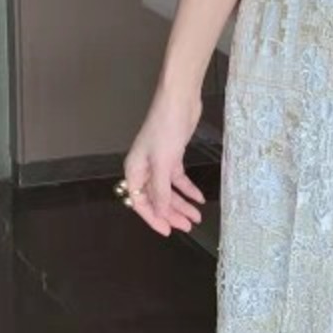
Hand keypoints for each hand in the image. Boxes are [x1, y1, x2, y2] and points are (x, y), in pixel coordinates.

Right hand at [121, 84, 206, 237]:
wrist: (179, 101)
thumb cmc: (166, 129)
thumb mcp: (163, 163)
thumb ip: (160, 191)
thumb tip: (159, 213)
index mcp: (134, 171)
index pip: (141, 202)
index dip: (154, 218)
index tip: (169, 231)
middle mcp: (144, 169)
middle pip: (156, 198)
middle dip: (172, 213)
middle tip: (189, 226)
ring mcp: (159, 163)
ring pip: (169, 190)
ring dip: (182, 203)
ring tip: (197, 216)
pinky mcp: (173, 156)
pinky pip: (178, 178)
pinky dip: (188, 189)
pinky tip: (198, 198)